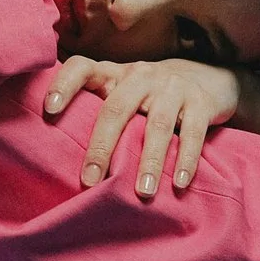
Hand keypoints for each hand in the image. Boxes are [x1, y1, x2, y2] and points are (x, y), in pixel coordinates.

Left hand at [44, 56, 247, 198]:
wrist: (210, 78)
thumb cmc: (151, 98)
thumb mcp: (124, 96)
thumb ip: (98, 115)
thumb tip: (59, 163)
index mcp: (115, 74)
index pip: (83, 68)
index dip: (64, 84)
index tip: (49, 110)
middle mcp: (141, 76)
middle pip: (116, 107)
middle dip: (102, 147)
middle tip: (90, 181)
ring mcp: (173, 88)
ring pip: (157, 125)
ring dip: (149, 161)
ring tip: (142, 192)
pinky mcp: (202, 103)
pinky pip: (192, 133)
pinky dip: (186, 159)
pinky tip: (179, 183)